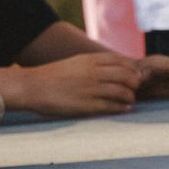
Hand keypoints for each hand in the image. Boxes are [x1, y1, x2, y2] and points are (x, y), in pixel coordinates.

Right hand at [10, 51, 149, 119]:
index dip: (132, 68)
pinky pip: (111, 106)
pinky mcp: (86, 105)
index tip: (135, 73)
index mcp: (90, 60)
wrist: (33, 87)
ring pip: (122, 91)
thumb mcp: (75, 62)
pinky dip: (121, 107)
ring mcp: (91, 89)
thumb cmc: (53, 76)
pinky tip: (124, 108)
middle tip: (136, 87)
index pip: (121, 61)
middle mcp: (93, 73)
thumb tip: (110, 67)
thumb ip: (93, 64)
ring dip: (130, 96)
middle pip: (126, 75)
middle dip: (135, 82)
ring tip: (130, 99)